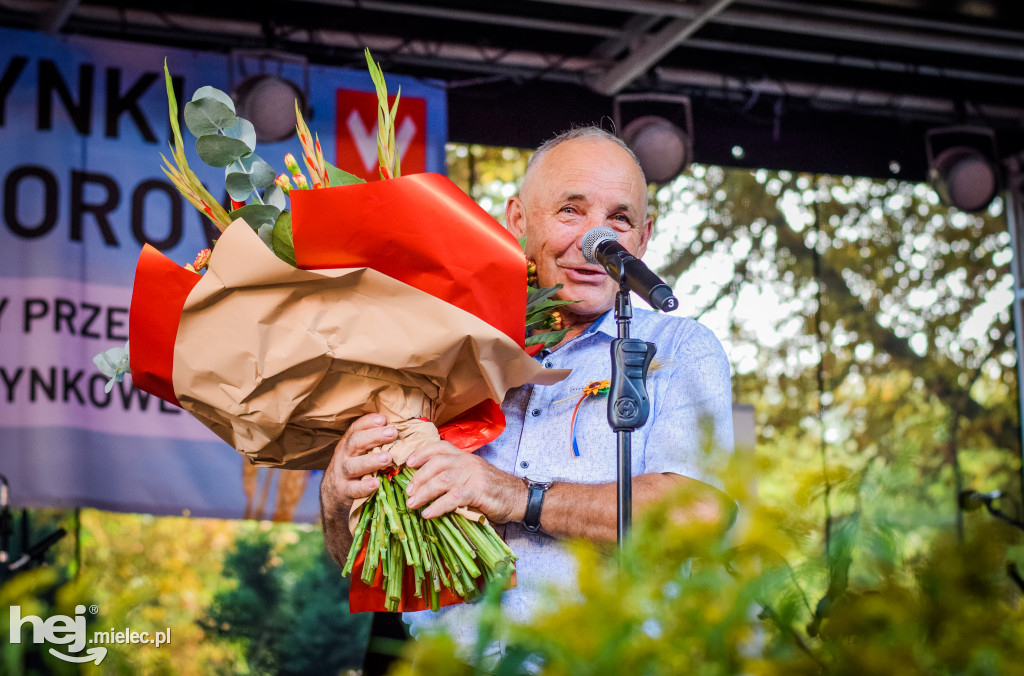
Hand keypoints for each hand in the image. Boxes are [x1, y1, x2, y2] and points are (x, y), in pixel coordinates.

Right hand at [320, 413, 397, 516]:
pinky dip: (364, 487)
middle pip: (355, 442)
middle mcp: (343, 455)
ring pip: (353, 465)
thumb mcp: (359, 452)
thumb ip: (374, 442)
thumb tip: (400, 428)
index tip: (383, 419)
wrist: (332, 494)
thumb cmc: (354, 467)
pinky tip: (376, 483)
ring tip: (387, 458)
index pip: (355, 428)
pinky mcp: (344, 491)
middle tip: (392, 433)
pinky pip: (353, 489)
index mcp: (348, 443)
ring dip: (371, 461)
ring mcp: (342, 474)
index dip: (368, 422)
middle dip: (373, 436)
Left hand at [404, 441, 525, 522]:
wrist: (518, 498)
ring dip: (424, 492)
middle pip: (436, 463)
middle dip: (419, 478)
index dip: (422, 453)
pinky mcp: (478, 491)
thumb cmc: (492, 490)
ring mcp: (473, 475)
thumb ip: (454, 477)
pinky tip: (428, 513)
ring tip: (412, 504)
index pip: (440, 447)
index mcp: (464, 456)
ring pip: (442, 479)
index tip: (408, 462)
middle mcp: (467, 462)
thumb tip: (426, 487)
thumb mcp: (472, 476)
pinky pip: (454, 497)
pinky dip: (438, 506)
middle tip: (408, 492)